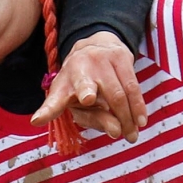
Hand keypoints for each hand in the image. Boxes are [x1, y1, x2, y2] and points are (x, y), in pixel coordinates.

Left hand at [32, 31, 146, 139]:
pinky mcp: (120, 56)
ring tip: (132, 135)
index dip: (48, 110)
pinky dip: (138, 105)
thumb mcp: (77, 104)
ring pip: (119, 92)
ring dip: (128, 116)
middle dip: (109, 115)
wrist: (95, 47)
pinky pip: (133, 85)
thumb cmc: (81, 85)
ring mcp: (101, 59)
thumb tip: (116, 131)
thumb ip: (94, 120)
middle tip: (119, 134)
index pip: (54, 100)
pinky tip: (141, 121)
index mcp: (62, 84)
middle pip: (93, 92)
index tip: (41, 119)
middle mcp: (79, 68)